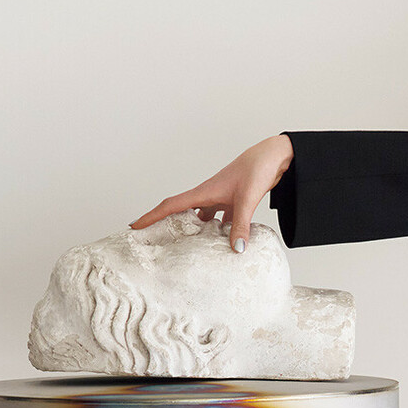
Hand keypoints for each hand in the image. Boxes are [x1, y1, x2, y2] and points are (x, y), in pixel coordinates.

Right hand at [129, 134, 294, 251]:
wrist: (273, 157)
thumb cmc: (256, 170)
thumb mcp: (247, 200)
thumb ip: (241, 226)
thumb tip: (236, 249)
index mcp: (204, 192)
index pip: (170, 206)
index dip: (151, 216)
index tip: (134, 226)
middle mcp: (209, 195)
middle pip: (182, 213)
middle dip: (167, 225)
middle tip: (154, 239)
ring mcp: (221, 198)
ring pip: (202, 218)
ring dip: (196, 231)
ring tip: (188, 248)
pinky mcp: (234, 201)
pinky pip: (222, 220)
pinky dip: (221, 230)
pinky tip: (225, 243)